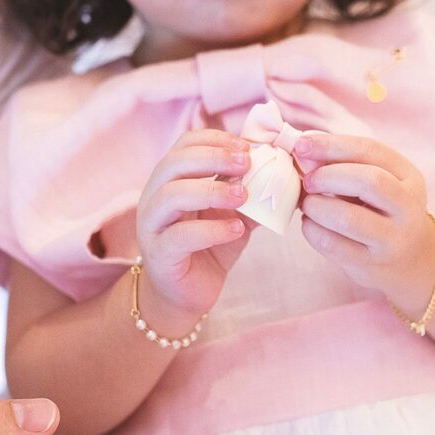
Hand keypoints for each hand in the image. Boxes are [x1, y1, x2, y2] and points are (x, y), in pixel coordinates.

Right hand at [136, 129, 253, 320]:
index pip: (184, 145)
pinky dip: (212, 229)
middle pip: (174, 163)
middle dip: (213, 158)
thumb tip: (282, 172)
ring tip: (244, 196)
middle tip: (246, 163)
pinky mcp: (160, 255)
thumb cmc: (209, 248)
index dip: (215, 140)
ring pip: (171, 195)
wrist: (187, 295)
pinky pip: (180, 236)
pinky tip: (237, 229)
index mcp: (171, 180)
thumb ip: (249, 192)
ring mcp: (153, 226)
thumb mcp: (234, 214)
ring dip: (211, 191)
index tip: (246, 146)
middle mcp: (155, 198)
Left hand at [293, 134, 434, 305]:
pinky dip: (312, 230)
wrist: (408, 259)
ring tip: (308, 205)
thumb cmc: (380, 210)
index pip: (371, 150)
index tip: (301, 145)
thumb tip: (303, 152)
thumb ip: (343, 164)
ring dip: (316, 206)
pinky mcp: (372, 264)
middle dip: (328, 176)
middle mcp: (408, 207)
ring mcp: (393, 239)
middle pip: (368, 181)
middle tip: (308, 181)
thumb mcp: (374, 182)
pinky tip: (310, 224)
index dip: (332, 145)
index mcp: (409, 176)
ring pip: (348, 218)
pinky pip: (334, 245)